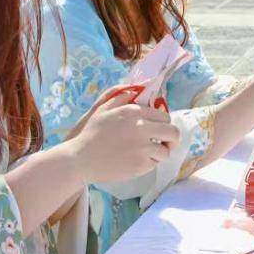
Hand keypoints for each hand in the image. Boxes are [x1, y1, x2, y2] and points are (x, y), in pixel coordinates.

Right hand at [64, 95, 180, 184]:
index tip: (159, 130)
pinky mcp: (141, 165)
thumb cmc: (90, 134)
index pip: (164, 116)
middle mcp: (142, 127)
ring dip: (160, 153)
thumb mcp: (103, 109)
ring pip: (166, 151)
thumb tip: (137, 89)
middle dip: (171, 139)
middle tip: (164, 144)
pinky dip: (149, 164)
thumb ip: (121, 96)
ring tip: (148, 154)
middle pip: (173, 132)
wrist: (79, 159)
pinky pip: (155, 164)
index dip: (163, 124)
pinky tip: (137, 162)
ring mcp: (143, 147)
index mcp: (134, 112)